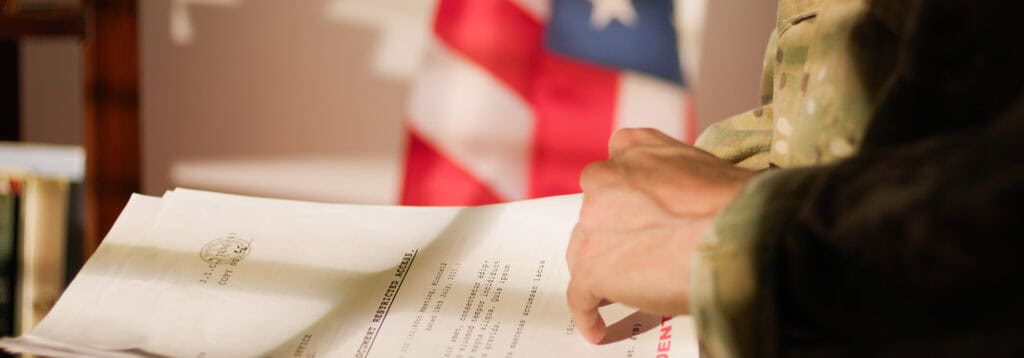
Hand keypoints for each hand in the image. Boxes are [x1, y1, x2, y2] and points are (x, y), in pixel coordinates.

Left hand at [566, 128, 755, 343]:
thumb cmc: (739, 203)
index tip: (632, 217)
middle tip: (638, 257)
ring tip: (623, 291)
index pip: (612, 171)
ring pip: (585, 252)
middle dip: (613, 234)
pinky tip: (599, 327)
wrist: (741, 232)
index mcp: (634, 148)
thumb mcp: (704, 165)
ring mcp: (594, 223)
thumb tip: (680, 211)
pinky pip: (582, 296)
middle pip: (596, 214)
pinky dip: (590, 313)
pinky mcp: (592, 267)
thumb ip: (675, 180)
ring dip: (603, 270)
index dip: (622, 198)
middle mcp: (605, 178)